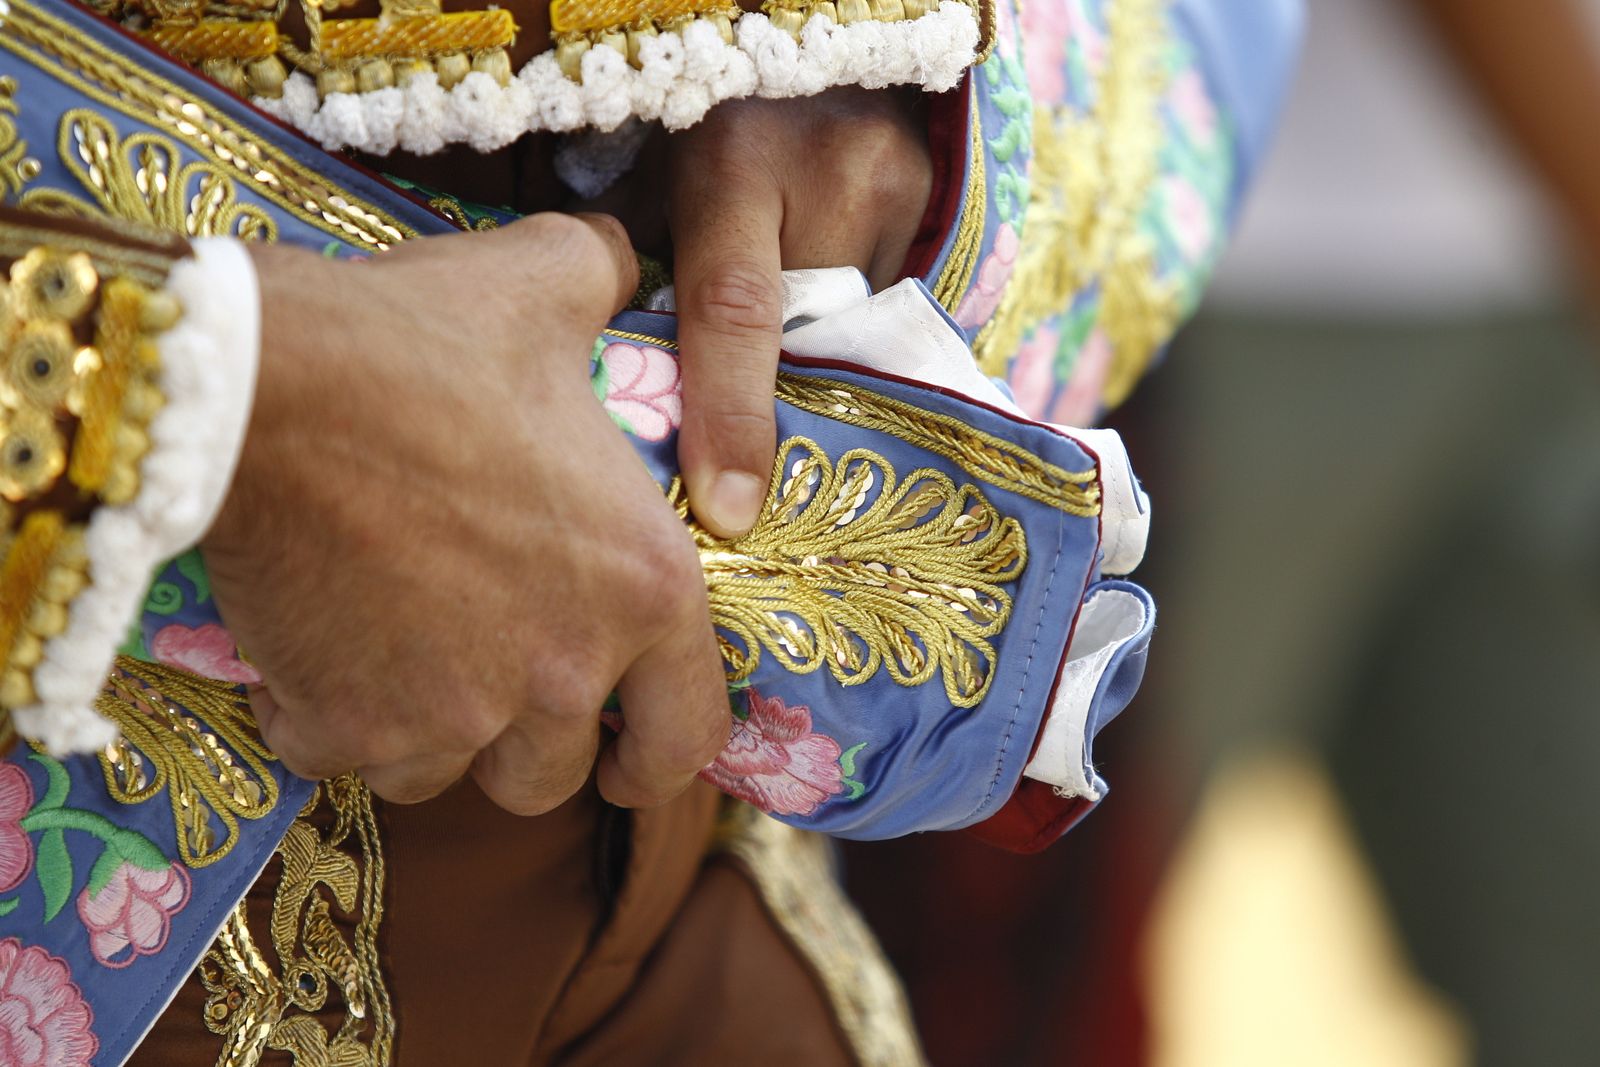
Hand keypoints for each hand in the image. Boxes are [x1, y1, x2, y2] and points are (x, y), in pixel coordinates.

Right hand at [202, 215, 730, 812]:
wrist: (270, 386)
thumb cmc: (425, 342)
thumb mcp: (544, 286)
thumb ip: (604, 280)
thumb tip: (615, 255)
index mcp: (644, 589)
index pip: (686, 736)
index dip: (658, 760)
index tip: (625, 762)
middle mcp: (564, 672)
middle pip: (551, 775)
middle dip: (522, 741)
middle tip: (483, 677)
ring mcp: (453, 715)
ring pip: (447, 777)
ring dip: (428, 733)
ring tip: (394, 652)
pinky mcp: (349, 727)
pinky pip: (347, 758)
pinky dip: (331, 721)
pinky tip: (313, 652)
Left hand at [668, 87, 933, 536]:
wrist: (813, 34)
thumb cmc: (712, 116)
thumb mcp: (669, 180)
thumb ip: (664, 273)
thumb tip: (660, 397)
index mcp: (727, 166)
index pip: (732, 310)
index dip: (731, 417)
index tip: (730, 510)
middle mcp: (828, 174)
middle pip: (812, 343)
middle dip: (791, 407)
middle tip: (766, 474)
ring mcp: (900, 183)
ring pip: (863, 329)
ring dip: (831, 359)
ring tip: (804, 348)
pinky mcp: (943, 195)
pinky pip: (900, 301)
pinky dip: (866, 326)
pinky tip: (842, 308)